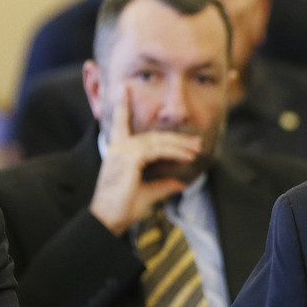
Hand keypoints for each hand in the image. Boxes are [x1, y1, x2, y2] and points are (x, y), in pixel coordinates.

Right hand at [88, 86, 201, 234]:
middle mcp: (118, 147)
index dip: (122, 106)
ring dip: (180, 146)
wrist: (108, 220)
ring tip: (197, 150)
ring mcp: (123, 151)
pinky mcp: (130, 157)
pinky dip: (175, 152)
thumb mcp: (148, 193)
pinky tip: (188, 157)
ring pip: (158, 142)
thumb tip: (180, 183)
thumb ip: (163, 185)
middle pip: (153, 136)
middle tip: (197, 142)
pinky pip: (158, 150)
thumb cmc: (124, 208)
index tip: (123, 87)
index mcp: (118, 151)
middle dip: (176, 139)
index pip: (120, 123)